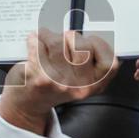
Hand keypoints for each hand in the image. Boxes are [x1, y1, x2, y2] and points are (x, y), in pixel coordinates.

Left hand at [0, 29, 117, 134]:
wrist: (29, 105)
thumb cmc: (54, 87)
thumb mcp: (80, 80)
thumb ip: (90, 62)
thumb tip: (89, 32)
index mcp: (93, 86)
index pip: (109, 62)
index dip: (101, 45)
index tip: (90, 39)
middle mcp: (78, 86)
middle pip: (82, 46)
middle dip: (71, 36)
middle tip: (63, 37)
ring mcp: (58, 82)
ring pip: (58, 42)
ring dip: (49, 35)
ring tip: (45, 37)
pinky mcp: (39, 77)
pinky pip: (38, 46)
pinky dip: (34, 40)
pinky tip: (34, 43)